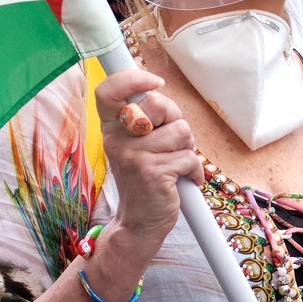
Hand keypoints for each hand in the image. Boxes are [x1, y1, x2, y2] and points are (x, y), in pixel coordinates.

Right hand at [95, 70, 202, 261]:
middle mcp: (117, 139)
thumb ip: (146, 117)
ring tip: (174, 164)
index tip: (154, 82)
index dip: (133, 78)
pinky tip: (183, 181)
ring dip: (187, 148)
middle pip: (159, 103)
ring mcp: (134, 156)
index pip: (108, 90)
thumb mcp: (136, 144)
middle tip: (171, 142)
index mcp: (111, 127)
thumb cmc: (145, 177)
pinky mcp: (153, 172)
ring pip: (181, 130)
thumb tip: (158, 88)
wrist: (139, 223)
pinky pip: (190, 156)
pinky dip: (194, 170)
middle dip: (175, 119)